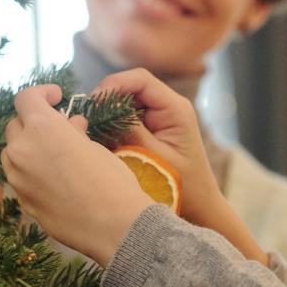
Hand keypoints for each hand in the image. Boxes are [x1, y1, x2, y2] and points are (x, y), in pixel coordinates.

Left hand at [3, 84, 152, 265]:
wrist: (115, 227)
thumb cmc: (112, 181)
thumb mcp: (96, 147)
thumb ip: (74, 133)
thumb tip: (70, 125)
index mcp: (41, 129)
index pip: (25, 98)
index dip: (41, 93)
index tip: (57, 97)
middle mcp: (21, 151)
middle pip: (15, 126)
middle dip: (34, 123)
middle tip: (60, 129)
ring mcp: (18, 179)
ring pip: (12, 154)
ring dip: (29, 148)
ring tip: (55, 155)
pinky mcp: (22, 202)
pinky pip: (20, 178)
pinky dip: (32, 172)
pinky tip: (56, 181)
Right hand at [94, 68, 268, 264]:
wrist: (199, 207)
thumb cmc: (181, 185)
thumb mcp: (152, 157)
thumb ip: (130, 130)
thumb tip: (105, 108)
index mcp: (175, 108)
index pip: (140, 79)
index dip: (114, 85)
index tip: (94, 103)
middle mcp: (169, 107)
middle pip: (131, 87)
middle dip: (107, 100)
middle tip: (88, 119)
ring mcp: (160, 117)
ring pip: (126, 102)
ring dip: (109, 114)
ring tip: (94, 131)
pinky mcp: (152, 129)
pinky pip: (128, 118)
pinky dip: (113, 126)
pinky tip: (104, 141)